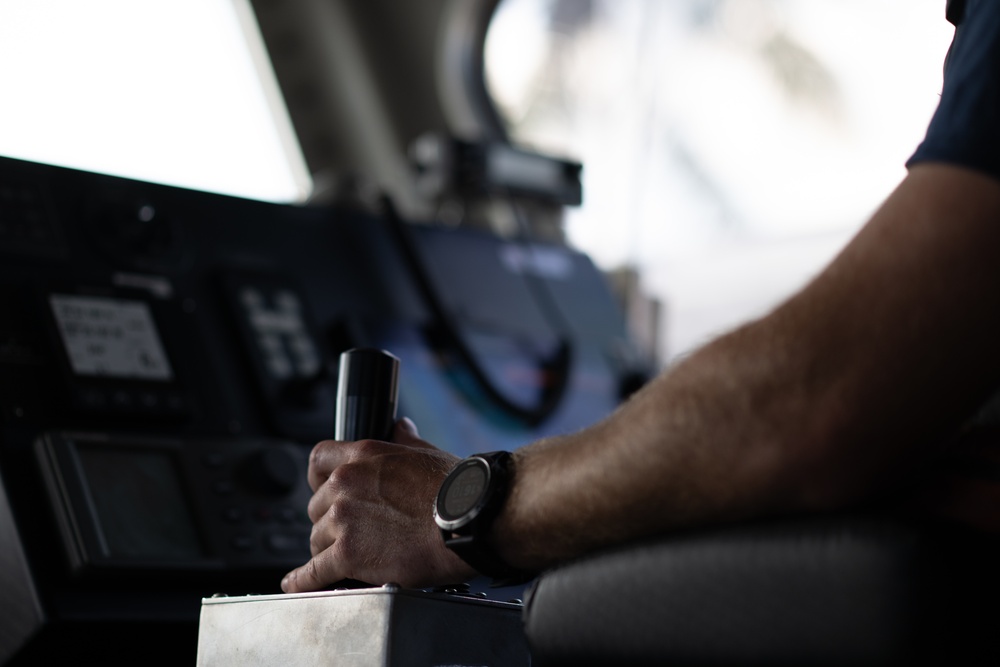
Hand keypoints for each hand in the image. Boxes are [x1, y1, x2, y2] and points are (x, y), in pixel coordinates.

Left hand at [281, 418, 476, 591]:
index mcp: (363, 456)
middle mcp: (346, 483)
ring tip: (347, 560)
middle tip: (350, 533)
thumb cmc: (457, 488)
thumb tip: (400, 427)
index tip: (324, 492)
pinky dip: (304, 580)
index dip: (319, 480)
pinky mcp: (348, 554)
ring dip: (328, 550)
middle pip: (316, 506)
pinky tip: (299, 583)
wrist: (470, 517)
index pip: (318, 461)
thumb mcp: (426, 452)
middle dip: (330, 521)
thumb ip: (405, 440)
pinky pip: (313, 572)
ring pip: (316, 539)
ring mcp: (344, 519)